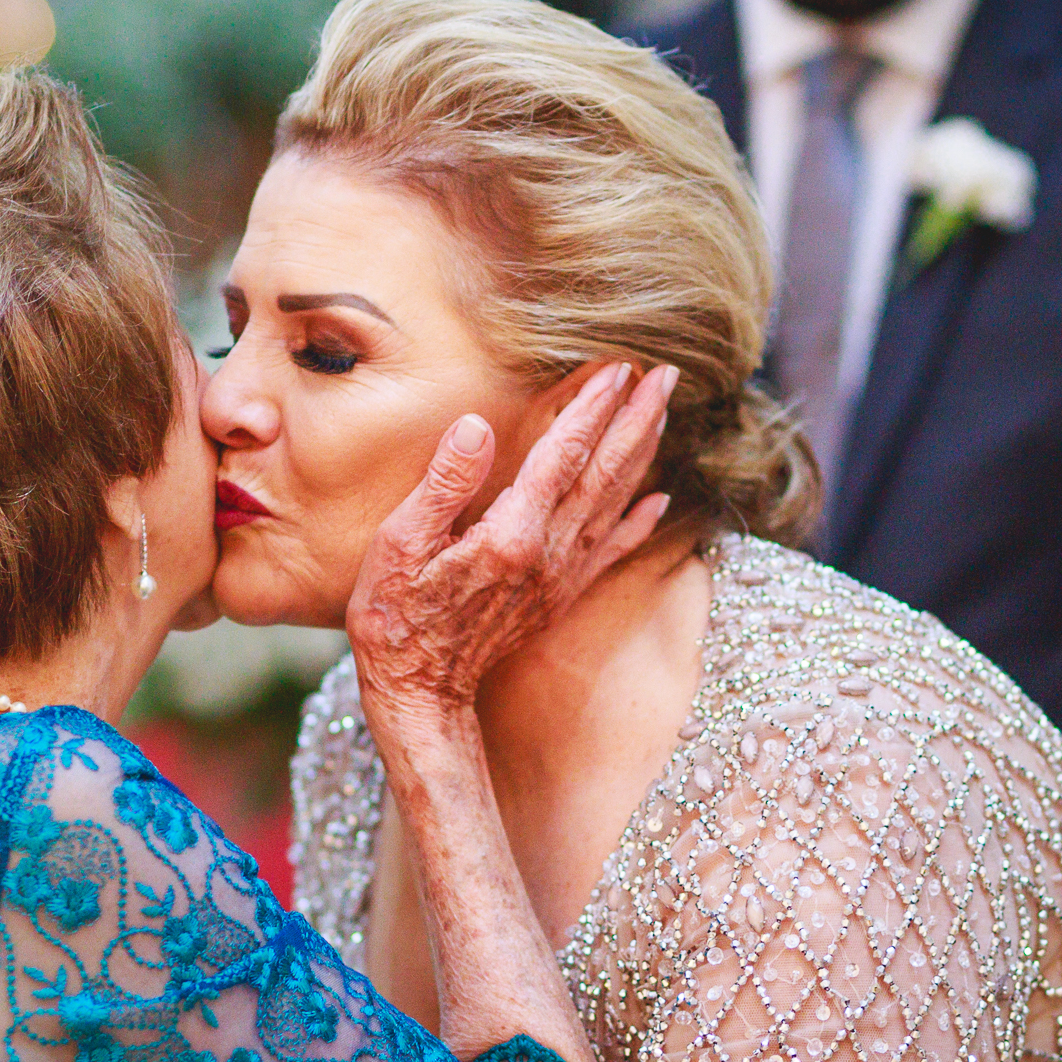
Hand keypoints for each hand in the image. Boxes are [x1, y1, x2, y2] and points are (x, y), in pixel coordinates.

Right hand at [348, 362, 675, 746]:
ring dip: (641, 455)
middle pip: (603, 474)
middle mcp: (547, 555)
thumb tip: (477, 427)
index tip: (617, 367)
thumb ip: (443, 484)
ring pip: (613, 505)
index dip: (591, 407)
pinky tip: (660, 499)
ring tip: (662, 413)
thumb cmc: (395, 617)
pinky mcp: (559, 597)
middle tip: (666, 376)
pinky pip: (611, 552)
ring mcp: (558, 578)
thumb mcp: (399, 544)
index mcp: (510, 535)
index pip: (562, 455)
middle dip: (636, 420)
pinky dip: (639, 522)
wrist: (419, 694)